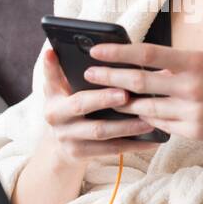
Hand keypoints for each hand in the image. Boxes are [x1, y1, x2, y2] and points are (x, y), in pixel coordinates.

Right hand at [39, 46, 157, 166]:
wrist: (61, 145)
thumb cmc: (70, 106)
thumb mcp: (61, 89)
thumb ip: (61, 71)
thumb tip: (54, 50)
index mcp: (51, 96)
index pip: (51, 78)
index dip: (52, 67)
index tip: (55, 53)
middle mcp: (55, 118)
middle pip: (79, 105)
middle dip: (102, 99)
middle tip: (125, 93)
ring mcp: (67, 138)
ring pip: (100, 131)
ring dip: (125, 125)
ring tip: (147, 118)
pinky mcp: (80, 154)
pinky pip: (110, 150)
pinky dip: (132, 144)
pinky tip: (151, 139)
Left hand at [83, 42, 202, 148]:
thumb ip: (180, 64)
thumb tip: (146, 62)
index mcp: (196, 61)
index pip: (148, 54)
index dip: (119, 53)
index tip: (97, 51)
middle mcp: (192, 86)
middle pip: (139, 82)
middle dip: (109, 78)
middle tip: (88, 75)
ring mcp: (192, 111)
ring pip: (145, 108)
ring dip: (124, 103)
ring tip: (107, 97)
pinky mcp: (192, 131)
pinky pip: (161, 124)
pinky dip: (147, 118)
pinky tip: (136, 114)